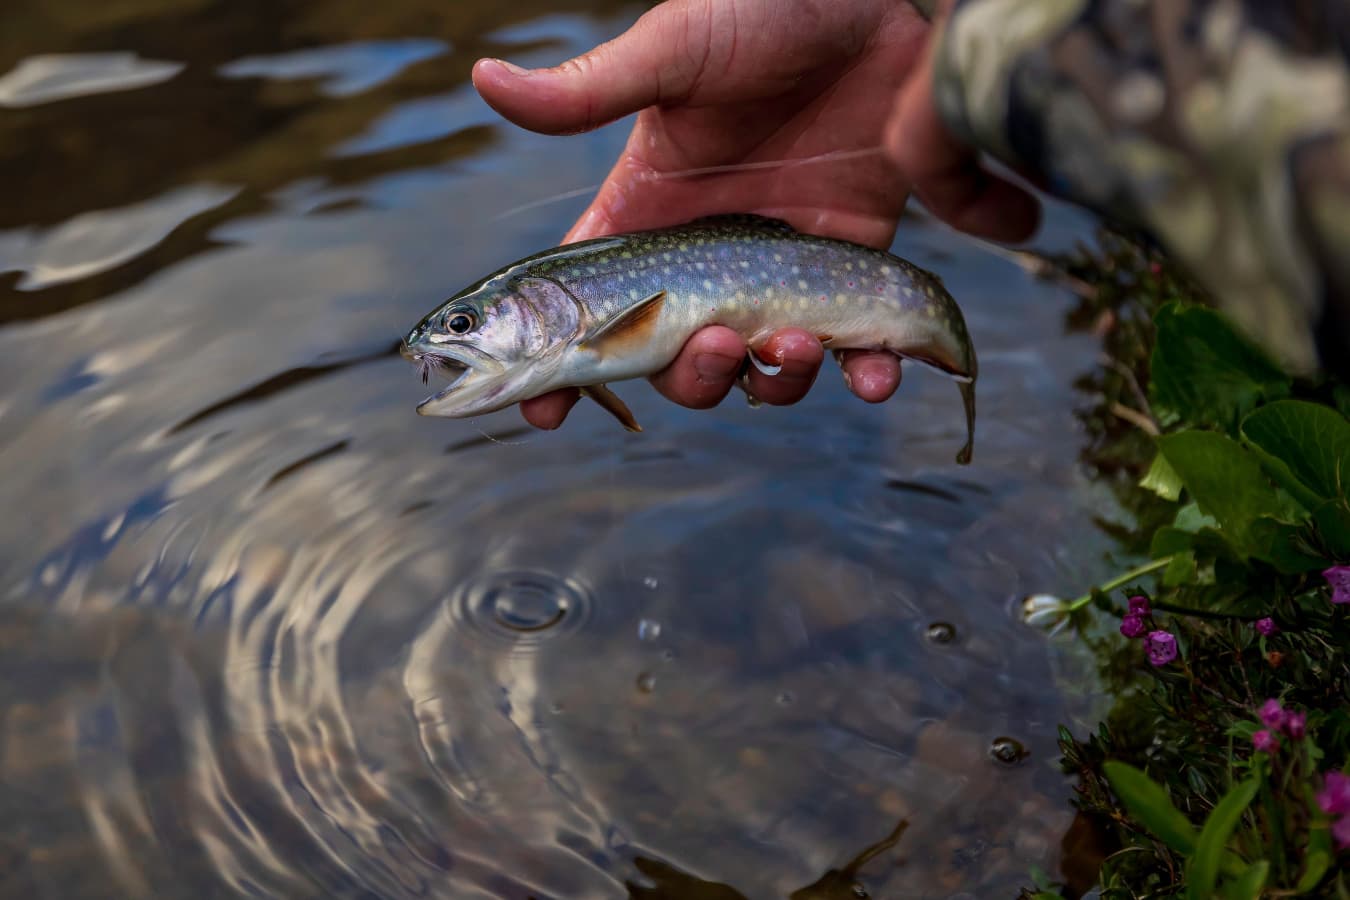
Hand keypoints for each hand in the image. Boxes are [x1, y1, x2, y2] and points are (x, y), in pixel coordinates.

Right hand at [471, 0, 1037, 428]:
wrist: (883, 5)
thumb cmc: (768, 14)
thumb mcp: (676, 53)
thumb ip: (592, 87)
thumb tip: (483, 78)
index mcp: (650, 215)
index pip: (589, 307)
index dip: (562, 365)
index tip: (543, 413)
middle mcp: (707, 259)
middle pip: (674, 360)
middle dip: (689, 379)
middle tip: (715, 346)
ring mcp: (780, 273)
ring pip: (759, 371)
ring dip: (772, 384)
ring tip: (795, 345)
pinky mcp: (851, 270)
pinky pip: (853, 350)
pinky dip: (865, 376)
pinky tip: (875, 373)